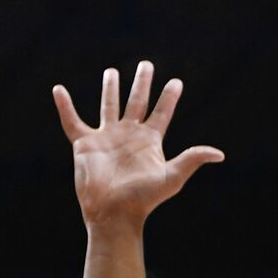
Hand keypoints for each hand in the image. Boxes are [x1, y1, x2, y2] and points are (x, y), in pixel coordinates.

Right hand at [53, 61, 223, 227]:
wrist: (113, 213)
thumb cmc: (143, 199)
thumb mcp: (171, 177)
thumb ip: (192, 159)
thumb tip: (219, 154)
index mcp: (150, 141)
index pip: (162, 113)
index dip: (169, 98)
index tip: (176, 82)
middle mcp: (129, 135)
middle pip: (137, 102)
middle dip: (141, 84)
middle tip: (146, 65)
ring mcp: (106, 138)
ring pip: (108, 106)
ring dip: (110, 89)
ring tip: (111, 72)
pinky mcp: (85, 144)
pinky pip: (72, 121)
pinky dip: (64, 106)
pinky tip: (58, 90)